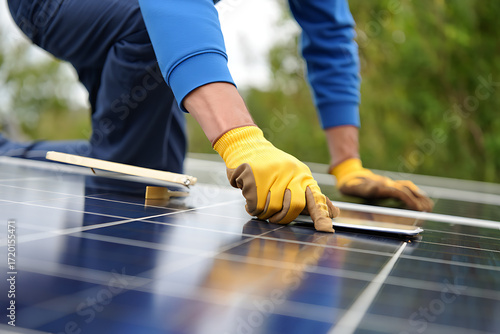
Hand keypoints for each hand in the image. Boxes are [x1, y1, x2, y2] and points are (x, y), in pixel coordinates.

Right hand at [214, 126, 339, 231]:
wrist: (247, 147)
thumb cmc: (273, 169)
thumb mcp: (296, 178)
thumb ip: (313, 197)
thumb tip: (334, 212)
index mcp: (303, 175)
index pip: (315, 198)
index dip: (320, 215)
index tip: (326, 230)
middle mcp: (290, 172)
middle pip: (293, 206)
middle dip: (282, 218)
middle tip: (274, 218)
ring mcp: (272, 171)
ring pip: (271, 208)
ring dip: (263, 212)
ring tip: (259, 202)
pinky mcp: (253, 174)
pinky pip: (255, 204)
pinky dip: (250, 207)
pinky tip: (249, 198)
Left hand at [330, 158, 433, 211]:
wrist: (349, 174)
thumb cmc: (350, 185)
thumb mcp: (353, 188)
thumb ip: (364, 188)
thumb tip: (376, 188)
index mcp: (380, 186)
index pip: (399, 193)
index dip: (409, 200)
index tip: (418, 208)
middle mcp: (387, 184)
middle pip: (406, 190)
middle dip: (418, 200)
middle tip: (428, 210)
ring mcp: (389, 183)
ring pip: (408, 188)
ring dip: (419, 196)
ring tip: (429, 206)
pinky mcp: (389, 185)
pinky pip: (405, 187)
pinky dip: (415, 193)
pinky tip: (421, 198)